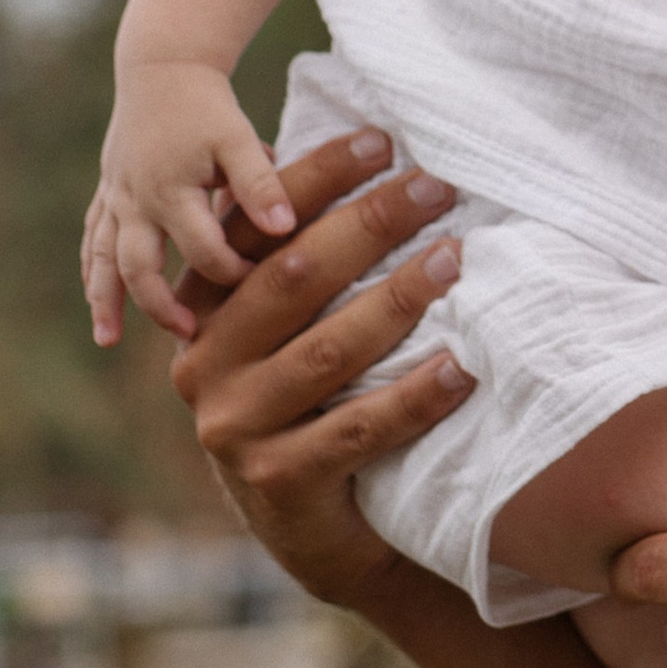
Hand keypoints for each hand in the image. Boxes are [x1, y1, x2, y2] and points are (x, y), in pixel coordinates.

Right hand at [85, 57, 298, 342]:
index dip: (230, 271)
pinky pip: (92, 238)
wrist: (163, 67)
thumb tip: (284, 230)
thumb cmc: (207, 106)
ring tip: (107, 339)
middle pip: (138, 267)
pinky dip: (93, 271)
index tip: (258, 284)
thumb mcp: (239, 138)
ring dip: (104, 299)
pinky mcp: (108, 192)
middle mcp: (136, 201)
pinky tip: (97, 300)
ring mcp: (116, 198)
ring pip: (103, 258)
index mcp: (171, 191)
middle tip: (188, 335)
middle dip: (159, 305)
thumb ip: (259, 183)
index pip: (200, 250)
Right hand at [165, 130, 474, 605]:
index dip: (317, 177)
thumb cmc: (319, 400)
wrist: (317, 529)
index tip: (383, 138)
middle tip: (433, 186)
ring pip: (325, 351)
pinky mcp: (278, 481)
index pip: (256, 228)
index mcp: (203, 311)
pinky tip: (463, 365)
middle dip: (367, 224)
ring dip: (396, 299)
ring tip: (454, 258)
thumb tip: (383, 158)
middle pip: (291, 279)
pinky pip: (358, 428)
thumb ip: (310, 261)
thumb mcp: (296, 329)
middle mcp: (203, 365)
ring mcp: (233, 428)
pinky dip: (416, 395)